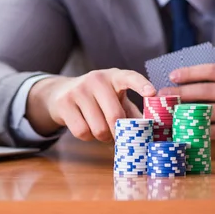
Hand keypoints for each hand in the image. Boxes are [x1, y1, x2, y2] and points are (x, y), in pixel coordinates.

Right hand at [27, 69, 155, 141]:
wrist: (62, 93)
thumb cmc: (99, 99)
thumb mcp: (117, 99)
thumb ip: (134, 113)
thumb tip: (152, 132)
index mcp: (115, 77)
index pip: (130, 77)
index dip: (141, 84)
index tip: (151, 93)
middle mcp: (97, 79)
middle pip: (115, 116)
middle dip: (119, 132)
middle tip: (119, 136)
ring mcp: (79, 89)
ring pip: (99, 129)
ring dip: (102, 136)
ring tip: (101, 128)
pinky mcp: (64, 103)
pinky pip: (82, 132)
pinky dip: (87, 137)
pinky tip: (86, 127)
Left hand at [158, 64, 214, 152]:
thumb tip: (185, 81)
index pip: (212, 71)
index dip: (190, 72)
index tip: (172, 76)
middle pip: (206, 91)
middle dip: (180, 93)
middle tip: (162, 95)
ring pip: (207, 111)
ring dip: (184, 112)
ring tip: (168, 113)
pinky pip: (213, 130)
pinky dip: (196, 129)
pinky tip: (183, 128)